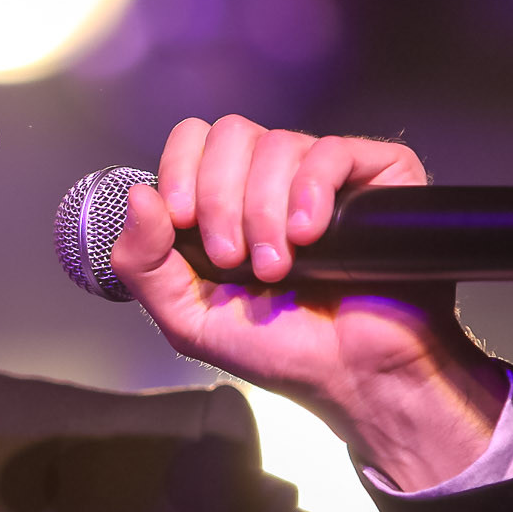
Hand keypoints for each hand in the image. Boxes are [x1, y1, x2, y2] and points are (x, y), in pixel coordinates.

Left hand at [110, 115, 508, 490]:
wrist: (355, 377)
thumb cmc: (284, 351)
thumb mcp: (190, 319)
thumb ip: (145, 265)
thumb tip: (136, 197)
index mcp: (226, 203)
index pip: (194, 140)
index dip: (180, 169)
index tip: (184, 220)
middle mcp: (273, 181)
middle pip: (231, 134)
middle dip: (221, 200)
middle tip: (234, 259)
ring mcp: (324, 176)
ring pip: (277, 143)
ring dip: (265, 212)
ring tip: (279, 268)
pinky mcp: (376, 177)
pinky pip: (332, 151)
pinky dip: (311, 191)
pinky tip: (311, 235)